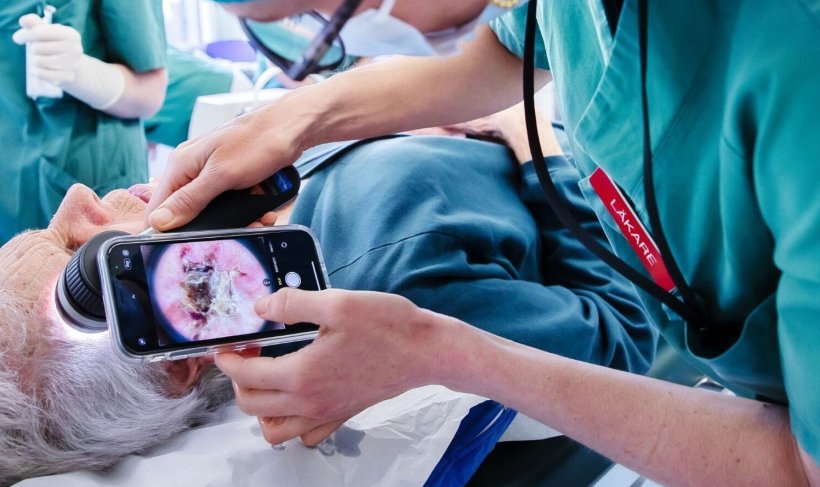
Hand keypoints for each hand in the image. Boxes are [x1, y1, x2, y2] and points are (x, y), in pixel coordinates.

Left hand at [13, 14, 82, 85]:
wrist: (72, 63)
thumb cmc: (55, 43)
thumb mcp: (47, 30)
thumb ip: (34, 23)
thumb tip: (23, 21)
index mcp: (70, 34)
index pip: (39, 33)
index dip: (24, 35)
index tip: (17, 38)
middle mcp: (75, 49)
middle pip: (37, 48)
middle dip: (32, 49)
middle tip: (36, 50)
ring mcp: (73, 64)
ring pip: (38, 61)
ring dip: (34, 60)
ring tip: (39, 58)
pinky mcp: (68, 76)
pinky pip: (42, 74)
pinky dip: (36, 71)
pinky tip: (37, 69)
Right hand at [146, 102, 303, 230]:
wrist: (293, 128)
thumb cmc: (258, 141)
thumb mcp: (222, 175)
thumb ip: (190, 199)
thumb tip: (158, 221)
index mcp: (181, 163)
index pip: (158, 205)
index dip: (167, 228)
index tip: (186, 243)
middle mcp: (193, 168)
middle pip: (188, 211)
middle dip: (213, 226)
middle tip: (240, 229)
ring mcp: (213, 173)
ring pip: (215, 211)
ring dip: (238, 219)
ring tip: (259, 220)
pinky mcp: (232, 178)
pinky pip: (234, 203)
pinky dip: (250, 210)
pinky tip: (265, 212)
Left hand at [215, 288, 454, 445]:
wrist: (425, 350)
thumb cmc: (388, 326)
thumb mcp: (337, 303)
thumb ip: (290, 303)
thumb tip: (260, 307)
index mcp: (303, 374)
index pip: (246, 376)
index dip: (228, 360)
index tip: (225, 346)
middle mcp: (310, 401)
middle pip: (252, 405)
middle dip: (238, 381)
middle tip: (245, 356)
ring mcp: (326, 413)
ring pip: (274, 429)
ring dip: (259, 408)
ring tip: (265, 379)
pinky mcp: (342, 414)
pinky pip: (305, 435)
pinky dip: (291, 423)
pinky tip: (296, 397)